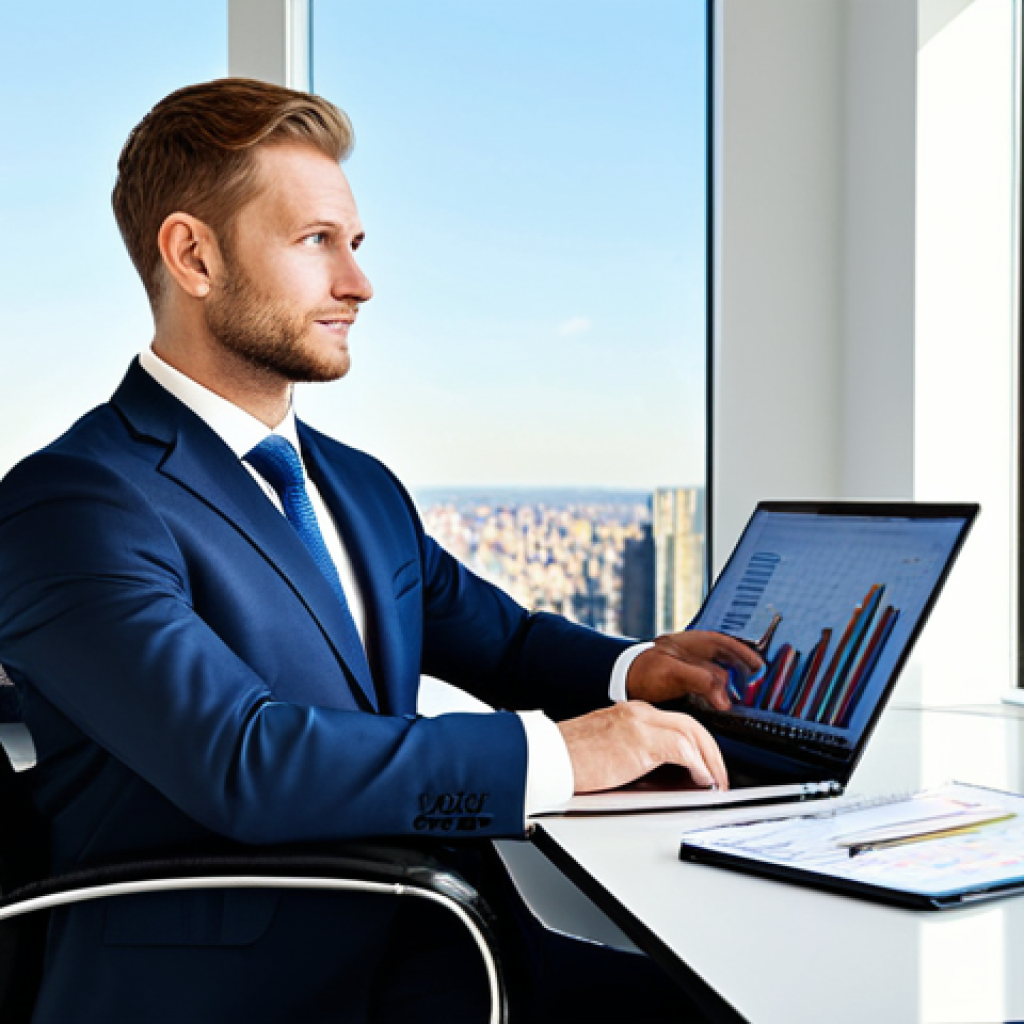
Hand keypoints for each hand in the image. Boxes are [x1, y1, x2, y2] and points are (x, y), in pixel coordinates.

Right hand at [557, 701, 727, 791]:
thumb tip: (657, 775)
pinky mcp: (640, 741)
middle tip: (718, 775)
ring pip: (692, 734)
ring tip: (715, 782)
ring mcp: (640, 723)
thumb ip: (632, 751)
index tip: (704, 762)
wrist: (549, 756)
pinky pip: (683, 750)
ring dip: (710, 761)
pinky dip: (699, 766)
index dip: (696, 743)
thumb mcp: (607, 747)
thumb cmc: (568, 758)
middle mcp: (638, 712)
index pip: (676, 721)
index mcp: (630, 711)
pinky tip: (703, 780)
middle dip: (711, 751)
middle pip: (691, 725)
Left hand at [627, 631, 762, 710]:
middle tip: (758, 685)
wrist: (621, 681)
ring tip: (746, 696)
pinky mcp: (686, 683)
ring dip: (732, 684)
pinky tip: (725, 703)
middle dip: (743, 671)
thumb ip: (701, 680)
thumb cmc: (642, 670)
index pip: (725, 643)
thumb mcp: (672, 672)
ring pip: (719, 673)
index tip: (760, 666)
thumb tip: (725, 698)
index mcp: (692, 642)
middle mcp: (694, 653)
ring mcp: (690, 667)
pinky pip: (709, 686)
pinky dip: (720, 693)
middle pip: (726, 659)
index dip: (745, 654)